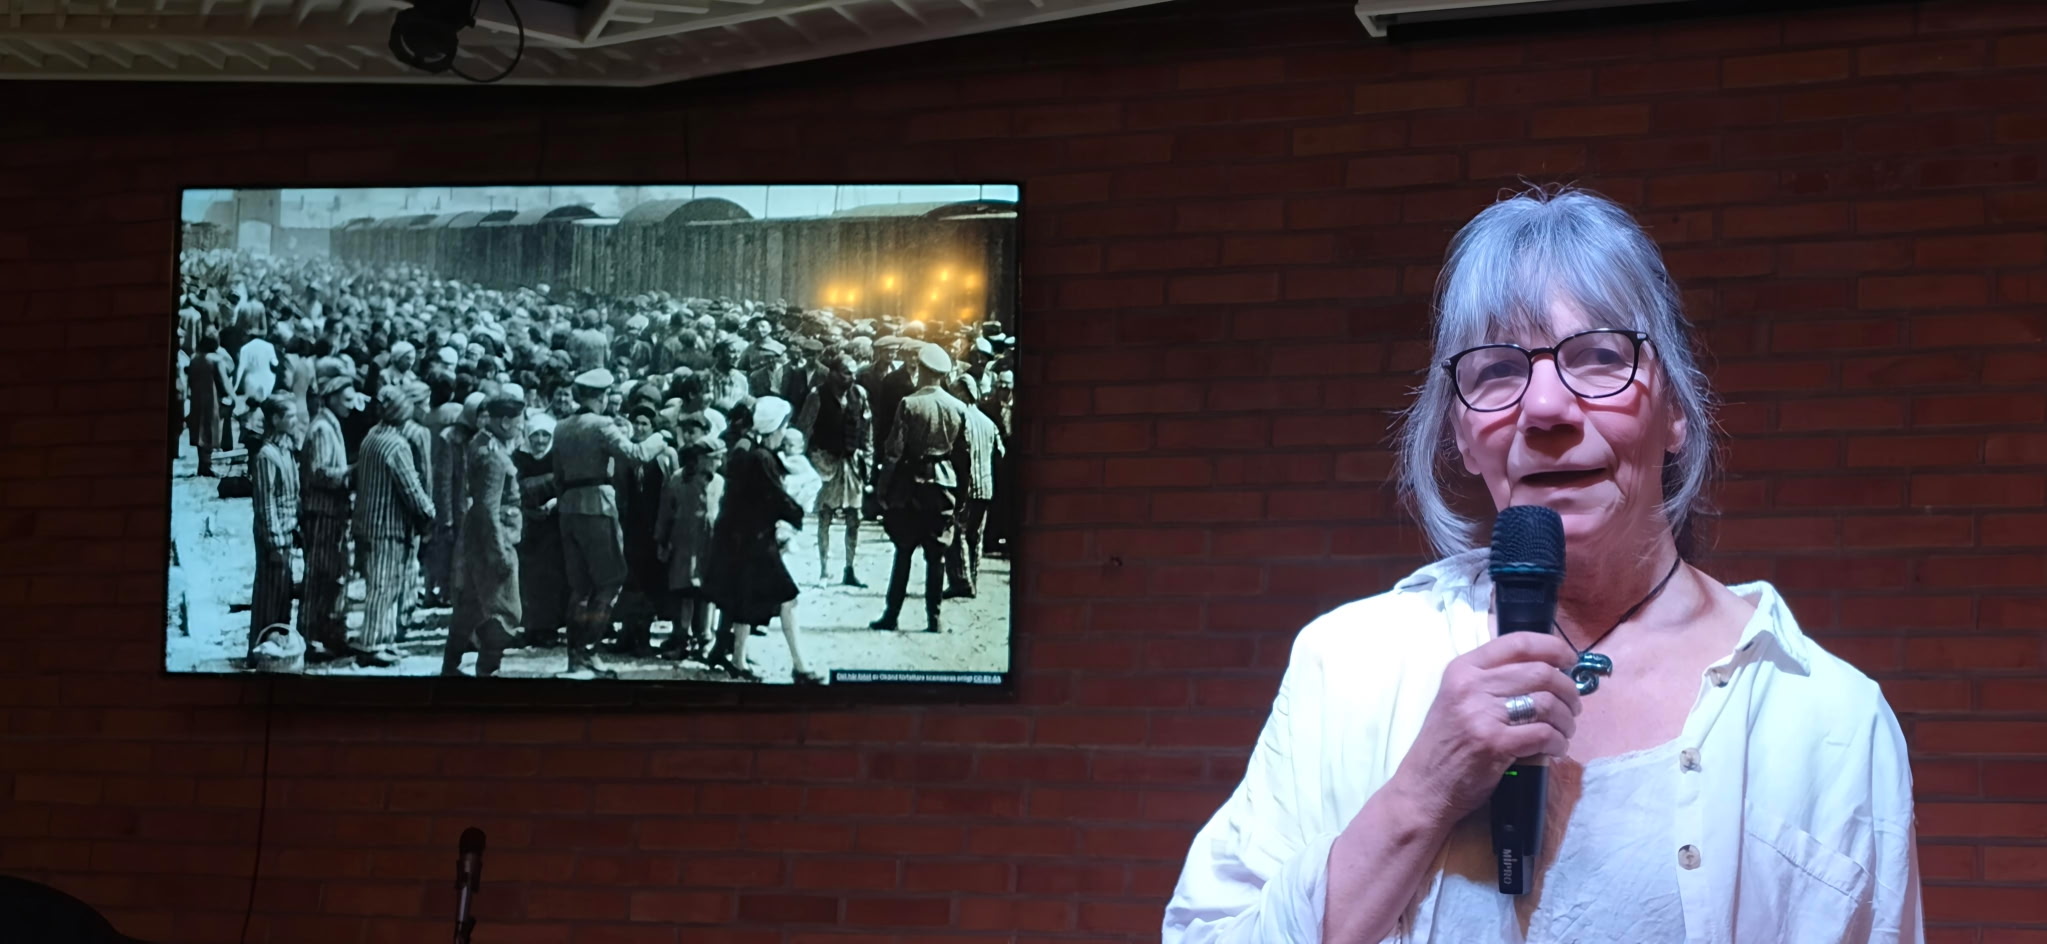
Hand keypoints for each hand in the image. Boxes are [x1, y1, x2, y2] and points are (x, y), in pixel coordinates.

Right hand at [1385, 631, 1582, 831]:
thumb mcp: (1458, 699)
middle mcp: (1471, 685)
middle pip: (1540, 672)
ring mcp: (1481, 714)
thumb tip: (1546, 671)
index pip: (1518, 642)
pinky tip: (1555, 749)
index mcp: (1463, 669)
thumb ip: (1492, 681)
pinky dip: (1558, 742)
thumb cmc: (1445, 744)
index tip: (1569, 660)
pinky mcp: (1494, 743)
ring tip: (1564, 731)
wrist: (1423, 787)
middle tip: (1573, 706)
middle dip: (1567, 689)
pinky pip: (1544, 734)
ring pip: (1547, 703)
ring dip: (1566, 719)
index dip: (1553, 647)